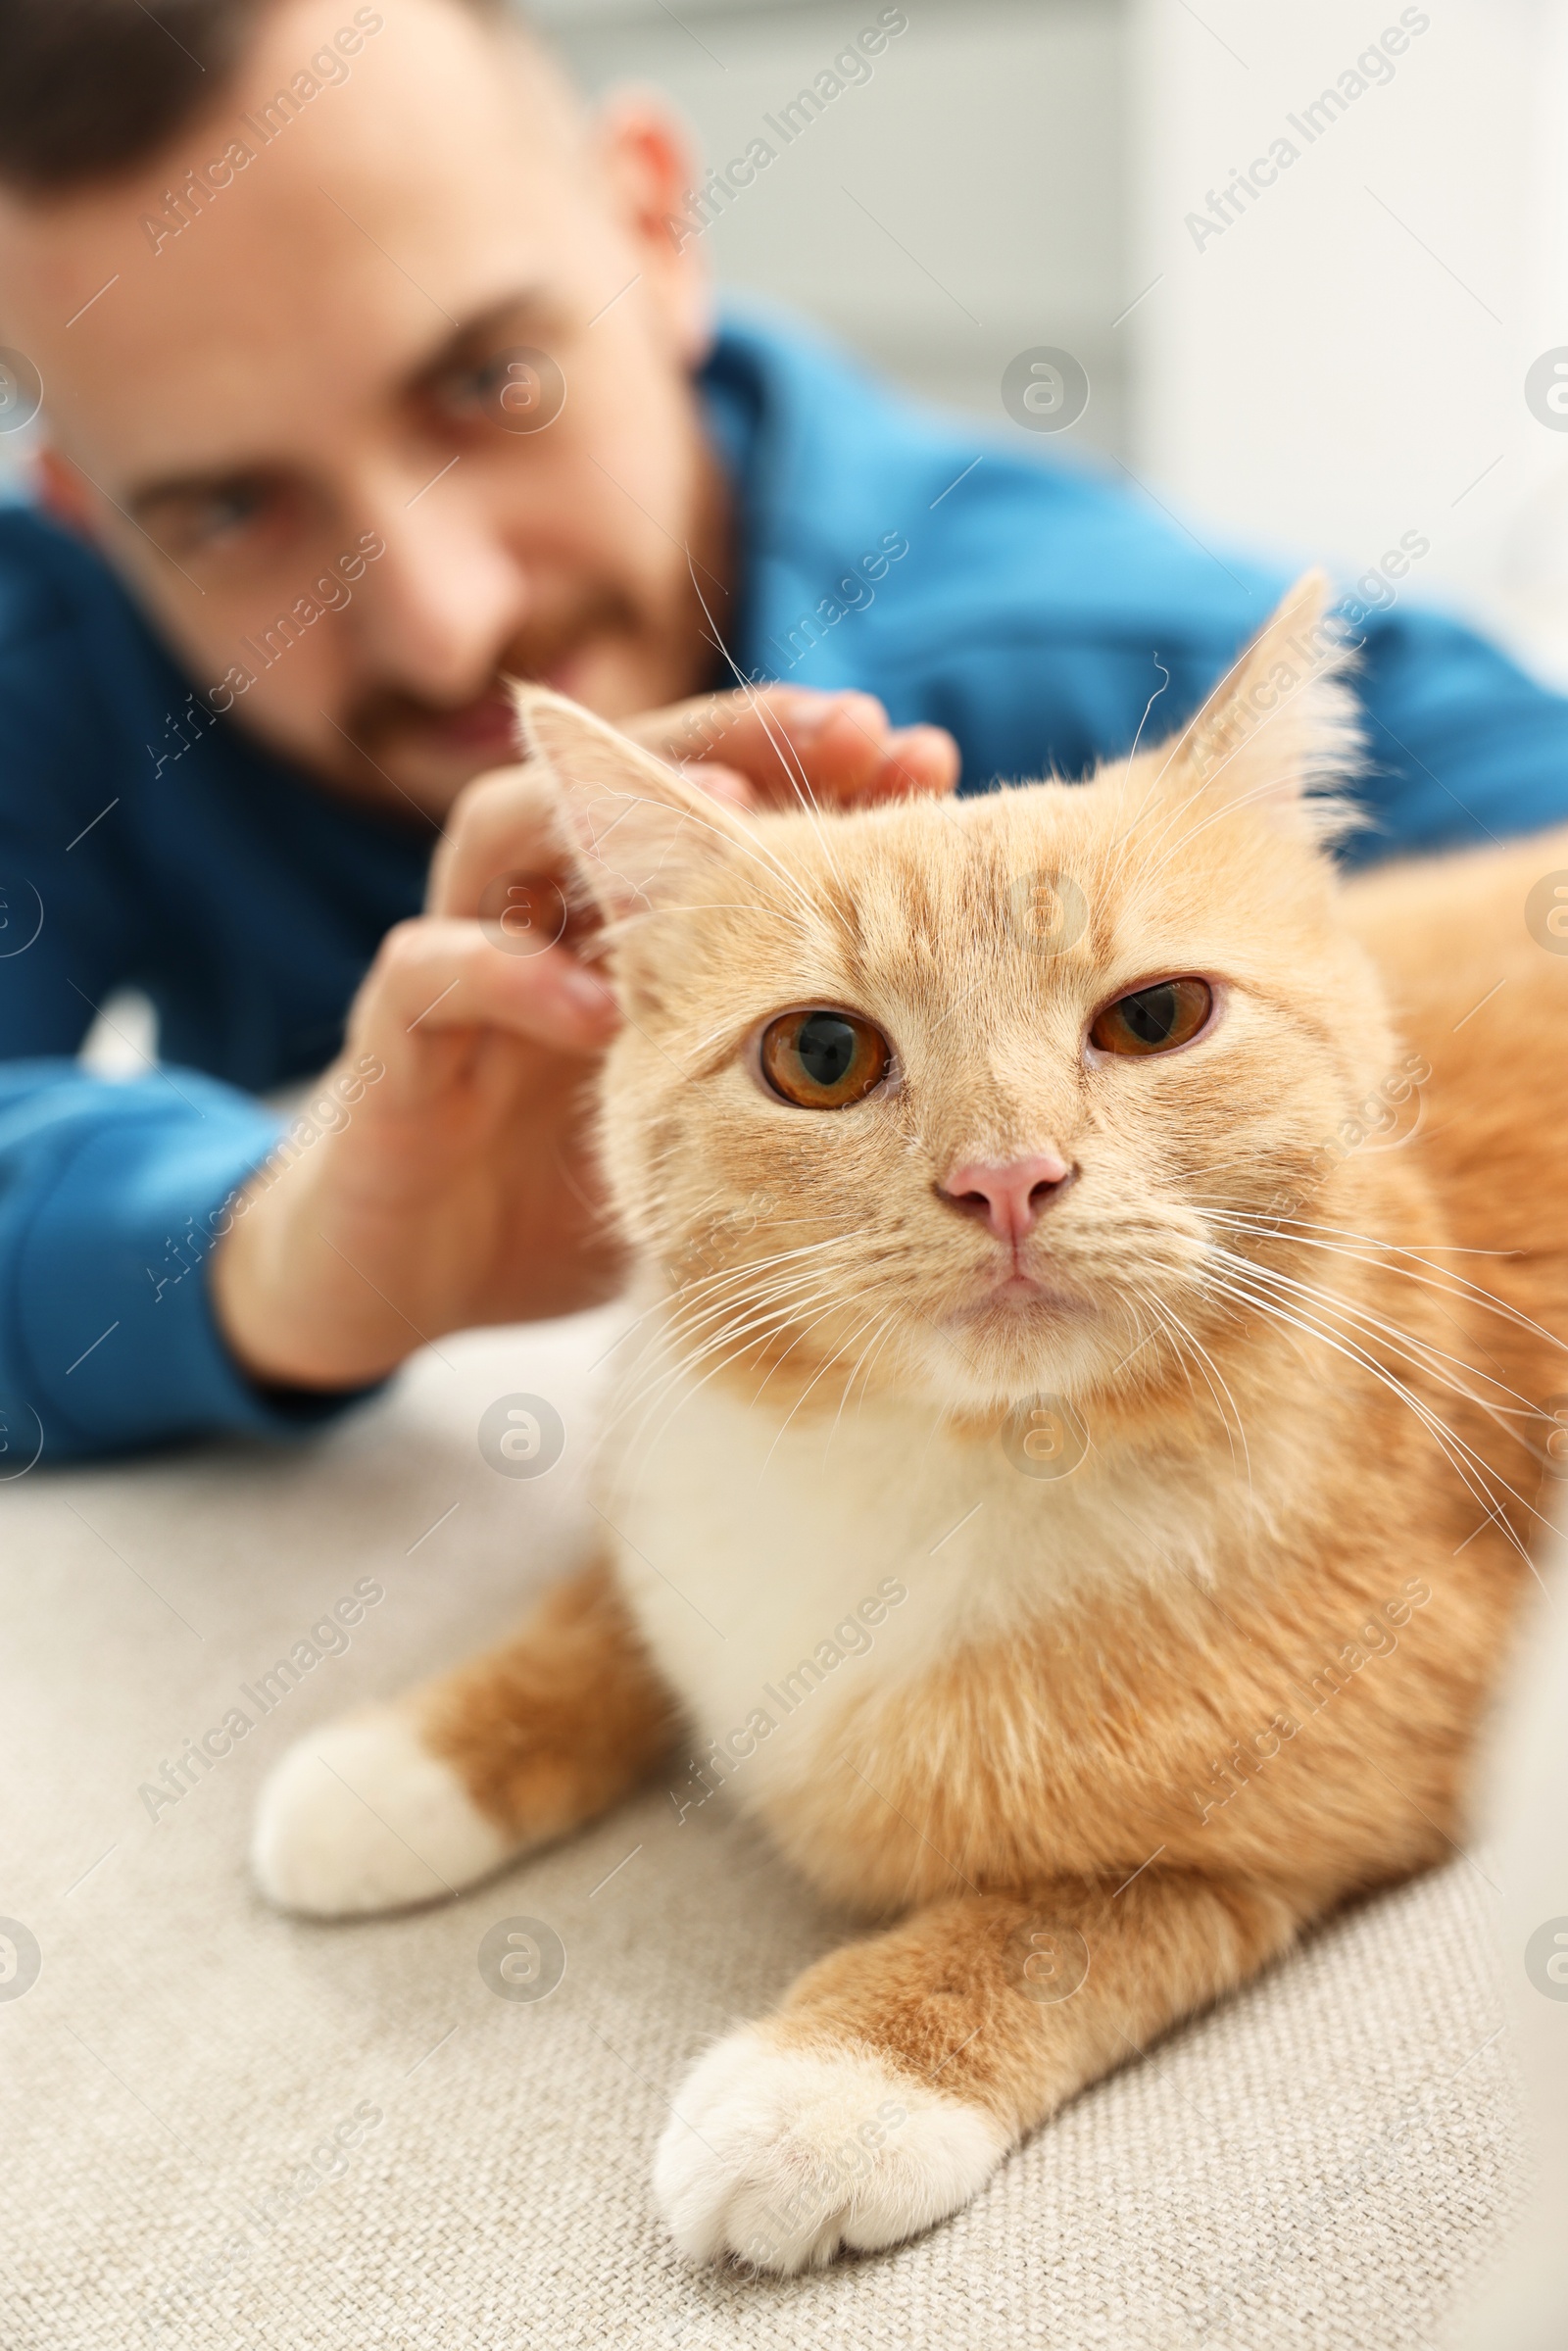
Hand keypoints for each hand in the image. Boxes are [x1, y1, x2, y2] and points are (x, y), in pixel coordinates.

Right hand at [209, 686, 957, 1388]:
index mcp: (600, 926)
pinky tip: (594, 997)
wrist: (391, 1281)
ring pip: (497, 835)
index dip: (802, 773)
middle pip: (607, 777)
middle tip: (849, 726)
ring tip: (727, 821)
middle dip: (729, 744)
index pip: (695, 811)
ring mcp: (453, 976)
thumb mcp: (684, 1125)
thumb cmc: (548, 1193)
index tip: (919, 759)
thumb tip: (938, 1042)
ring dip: (604, 814)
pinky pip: (428, 976)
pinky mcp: (390, 1054)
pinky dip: (506, 972)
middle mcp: (526, 922)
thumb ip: (769, 1067)